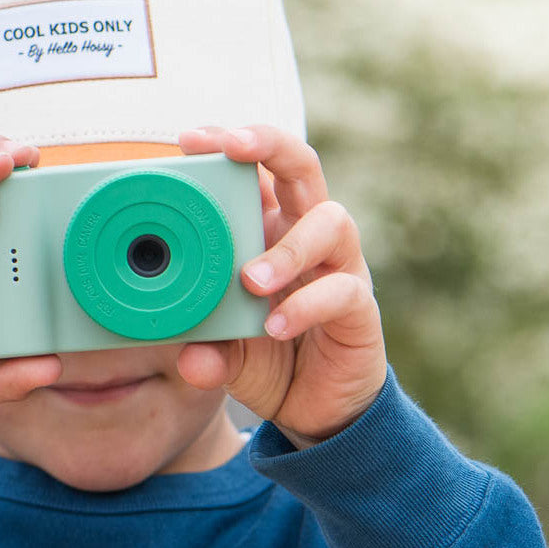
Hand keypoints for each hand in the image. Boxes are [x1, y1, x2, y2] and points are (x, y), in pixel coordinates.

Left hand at [176, 125, 386, 446]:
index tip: (189, 139)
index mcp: (267, 230)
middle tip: (232, 149)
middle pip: (301, 166)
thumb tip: (189, 358)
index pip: (254, 170)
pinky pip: (341, 291)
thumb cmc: (266, 358)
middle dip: (267, 145)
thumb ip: (206, 349)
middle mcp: (305, 235)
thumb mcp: (224, 352)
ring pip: (331, 221)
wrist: (314, 408)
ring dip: (288, 246)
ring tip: (251, 281)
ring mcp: (338, 266)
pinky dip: (307, 305)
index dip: (228, 144)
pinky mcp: (359, 306)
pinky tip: (277, 326)